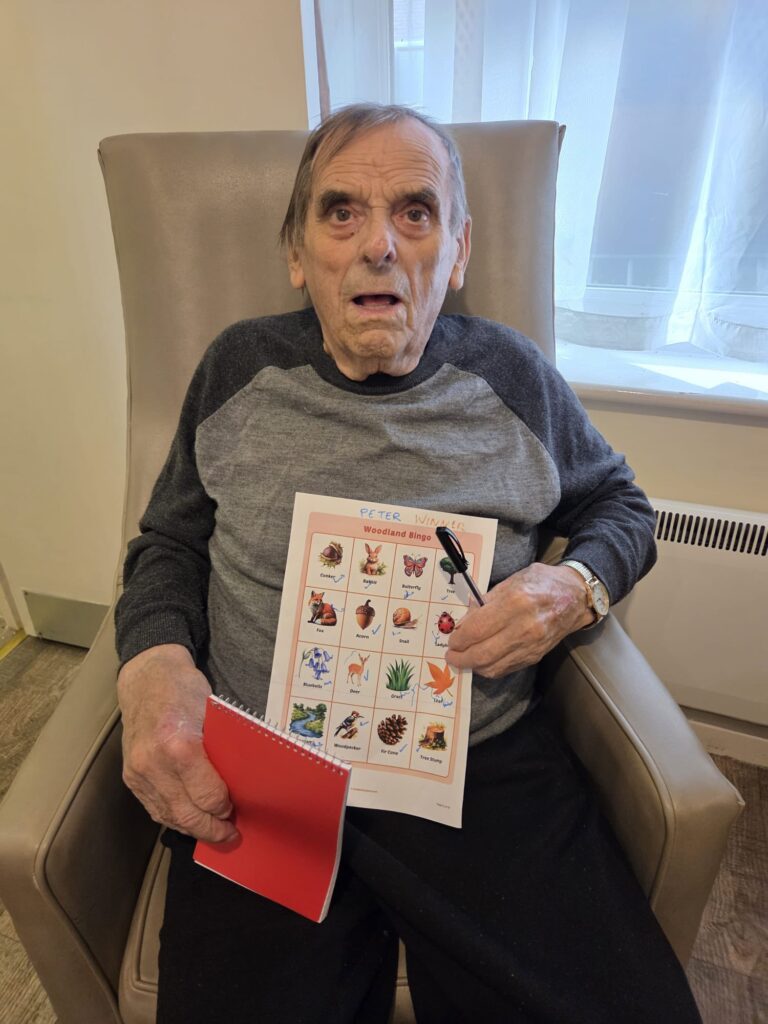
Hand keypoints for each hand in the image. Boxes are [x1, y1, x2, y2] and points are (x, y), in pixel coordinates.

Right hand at [117, 643, 237, 842]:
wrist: (146, 678)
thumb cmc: (184, 690)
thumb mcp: (213, 714)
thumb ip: (222, 751)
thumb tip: (241, 785)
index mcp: (179, 745)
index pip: (208, 796)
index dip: (224, 809)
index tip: (235, 810)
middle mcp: (153, 763)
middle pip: (187, 814)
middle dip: (211, 829)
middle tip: (229, 834)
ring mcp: (137, 772)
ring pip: (168, 816)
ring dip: (192, 828)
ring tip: (212, 831)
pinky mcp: (129, 777)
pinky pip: (154, 808)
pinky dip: (173, 817)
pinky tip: (189, 819)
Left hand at [445, 562, 594, 677]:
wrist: (576, 597)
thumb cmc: (543, 582)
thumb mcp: (512, 580)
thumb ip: (486, 601)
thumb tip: (464, 621)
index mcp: (516, 602)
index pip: (477, 629)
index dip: (459, 638)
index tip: (451, 639)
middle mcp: (524, 627)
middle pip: (482, 653)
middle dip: (461, 657)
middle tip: (451, 655)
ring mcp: (531, 645)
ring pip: (493, 666)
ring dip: (473, 665)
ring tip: (463, 659)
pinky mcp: (535, 656)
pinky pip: (506, 668)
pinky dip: (489, 668)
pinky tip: (482, 661)